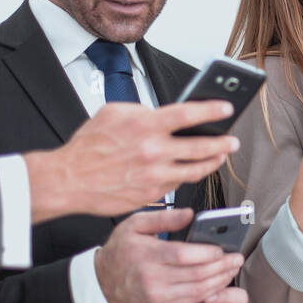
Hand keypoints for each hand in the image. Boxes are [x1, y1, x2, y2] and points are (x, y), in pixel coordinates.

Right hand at [25, 100, 240, 223]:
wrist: (70, 180)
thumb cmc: (88, 147)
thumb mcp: (113, 113)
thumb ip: (141, 111)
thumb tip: (161, 113)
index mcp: (145, 126)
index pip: (189, 114)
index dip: (212, 111)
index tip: (226, 109)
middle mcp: (154, 151)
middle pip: (202, 146)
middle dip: (223, 143)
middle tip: (232, 141)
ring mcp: (155, 175)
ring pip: (196, 169)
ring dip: (212, 162)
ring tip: (220, 157)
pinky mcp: (153, 194)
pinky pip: (178, 184)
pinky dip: (188, 176)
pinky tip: (193, 170)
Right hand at [94, 208, 243, 302]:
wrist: (103, 280)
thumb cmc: (121, 249)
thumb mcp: (134, 224)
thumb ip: (164, 217)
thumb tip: (191, 214)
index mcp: (146, 254)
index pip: (183, 256)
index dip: (206, 253)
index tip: (222, 248)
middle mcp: (152, 278)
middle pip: (195, 275)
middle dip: (221, 267)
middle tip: (237, 257)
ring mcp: (157, 295)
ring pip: (197, 291)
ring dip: (220, 280)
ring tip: (233, 268)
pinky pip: (191, 301)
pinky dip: (209, 292)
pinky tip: (220, 281)